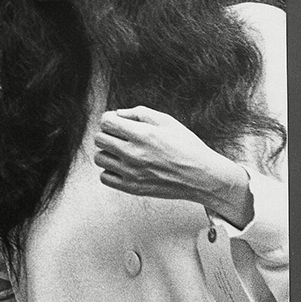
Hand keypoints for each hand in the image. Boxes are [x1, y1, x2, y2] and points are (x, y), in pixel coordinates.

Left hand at [94, 106, 252, 227]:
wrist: (202, 176)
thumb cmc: (187, 146)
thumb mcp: (167, 121)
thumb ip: (139, 113)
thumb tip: (118, 113)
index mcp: (141, 134)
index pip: (105, 122)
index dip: (110, 120)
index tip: (118, 123)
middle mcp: (133, 153)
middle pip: (99, 139)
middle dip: (107, 134)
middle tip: (120, 137)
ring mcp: (131, 172)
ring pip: (99, 158)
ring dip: (108, 153)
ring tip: (122, 153)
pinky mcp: (132, 188)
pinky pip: (105, 178)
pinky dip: (110, 171)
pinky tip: (123, 167)